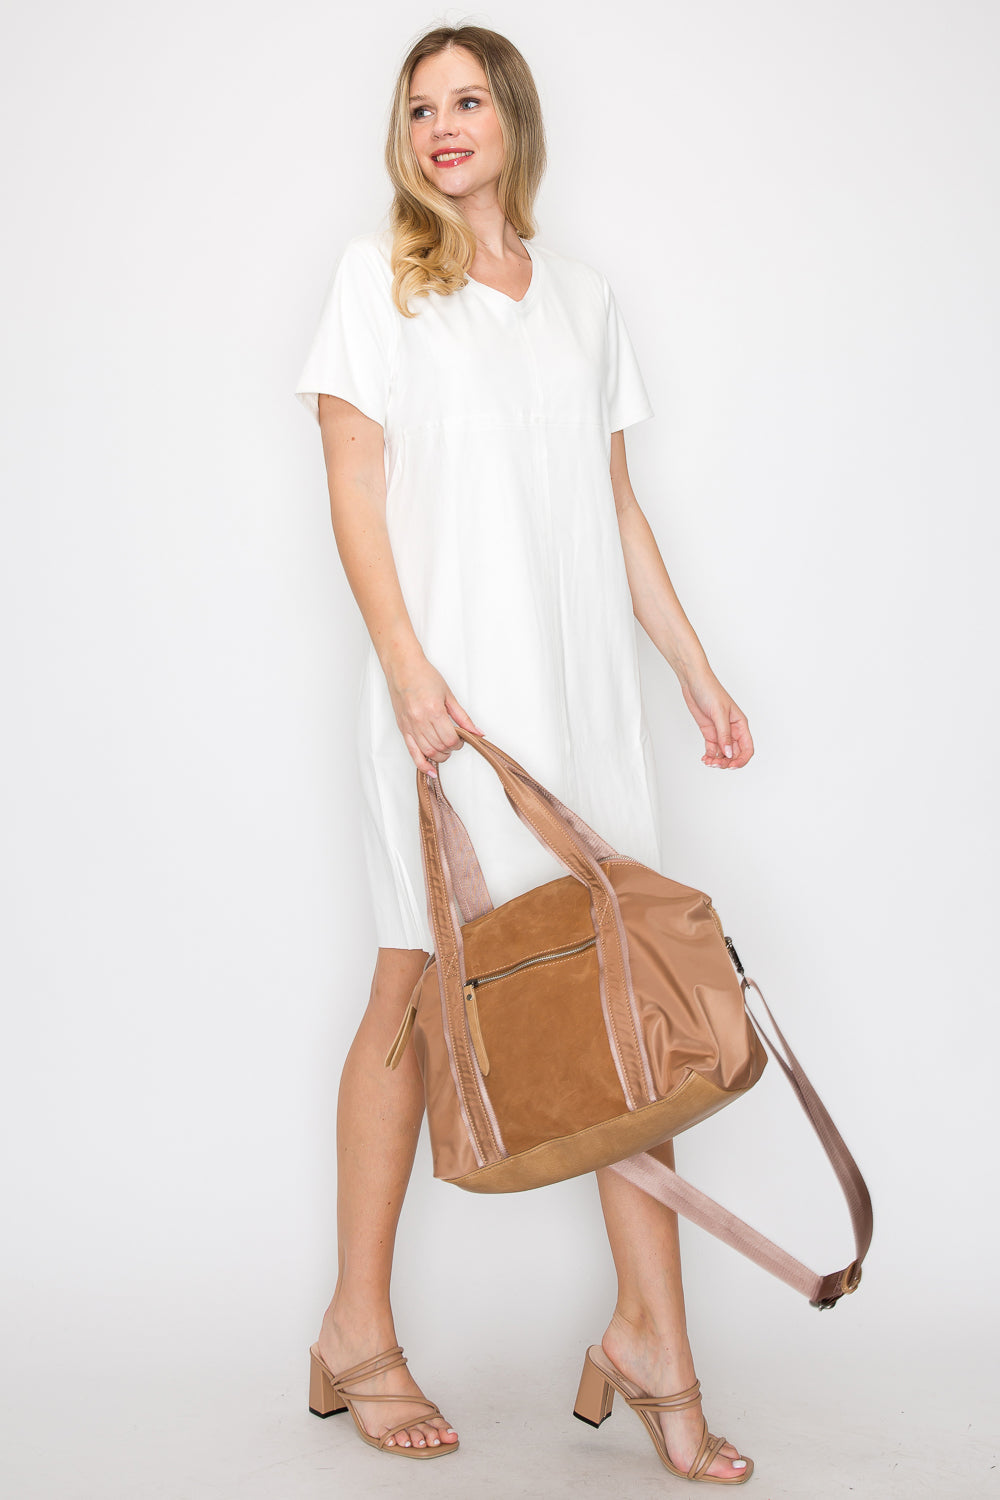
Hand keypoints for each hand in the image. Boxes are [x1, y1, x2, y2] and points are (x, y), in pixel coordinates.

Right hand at [384, 650, 482, 775]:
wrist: (403, 667)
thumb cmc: (424, 676)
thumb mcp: (449, 695)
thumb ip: (463, 717)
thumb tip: (477, 732)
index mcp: (433, 711)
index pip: (450, 739)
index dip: (459, 743)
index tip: (462, 738)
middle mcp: (420, 720)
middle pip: (440, 747)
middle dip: (451, 748)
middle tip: (455, 741)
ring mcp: (410, 726)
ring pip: (428, 752)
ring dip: (440, 756)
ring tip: (445, 750)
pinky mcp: (403, 728)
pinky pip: (412, 752)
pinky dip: (422, 764)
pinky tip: (430, 770)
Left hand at [678, 668, 753, 768]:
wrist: (693, 682)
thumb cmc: (710, 690)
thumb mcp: (719, 713)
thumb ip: (724, 734)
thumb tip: (729, 753)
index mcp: (740, 724)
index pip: (747, 748)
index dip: (742, 760)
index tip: (731, 766)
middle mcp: (732, 730)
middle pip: (735, 754)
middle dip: (727, 762)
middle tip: (715, 764)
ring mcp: (720, 732)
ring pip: (724, 754)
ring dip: (717, 761)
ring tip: (708, 762)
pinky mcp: (709, 733)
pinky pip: (713, 749)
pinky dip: (710, 756)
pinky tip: (704, 758)